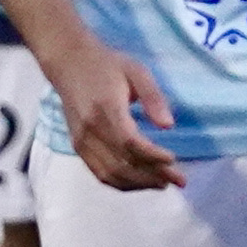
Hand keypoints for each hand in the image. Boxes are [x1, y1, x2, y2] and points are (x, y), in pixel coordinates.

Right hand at [58, 44, 182, 195]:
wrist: (68, 63)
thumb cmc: (106, 65)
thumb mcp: (136, 71)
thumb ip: (153, 97)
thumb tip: (168, 126)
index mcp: (106, 108)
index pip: (130, 142)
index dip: (152, 156)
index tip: (173, 160)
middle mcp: (90, 129)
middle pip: (122, 163)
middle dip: (152, 176)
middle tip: (178, 179)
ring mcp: (81, 141)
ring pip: (110, 174)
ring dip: (138, 184)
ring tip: (163, 183)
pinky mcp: (78, 146)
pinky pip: (99, 173)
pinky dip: (121, 183)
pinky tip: (140, 182)